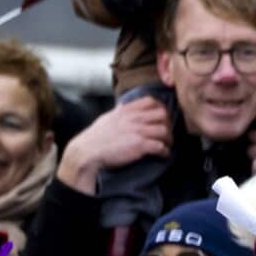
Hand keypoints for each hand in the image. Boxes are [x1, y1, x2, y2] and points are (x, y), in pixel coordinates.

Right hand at [56, 96, 171, 194]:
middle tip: (166, 133)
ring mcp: (138, 131)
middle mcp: (134, 118)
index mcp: (126, 110)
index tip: (161, 117)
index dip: (160, 108)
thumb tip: (123, 106)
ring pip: (164, 130)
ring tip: (166, 145)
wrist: (88, 152)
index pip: (151, 101)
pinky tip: (163, 155)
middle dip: (167, 124)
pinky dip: (164, 151)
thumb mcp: (107, 117)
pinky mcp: (140, 146)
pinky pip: (160, 146)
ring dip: (168, 139)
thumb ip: (119, 111)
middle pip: (162, 114)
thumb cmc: (95, 137)